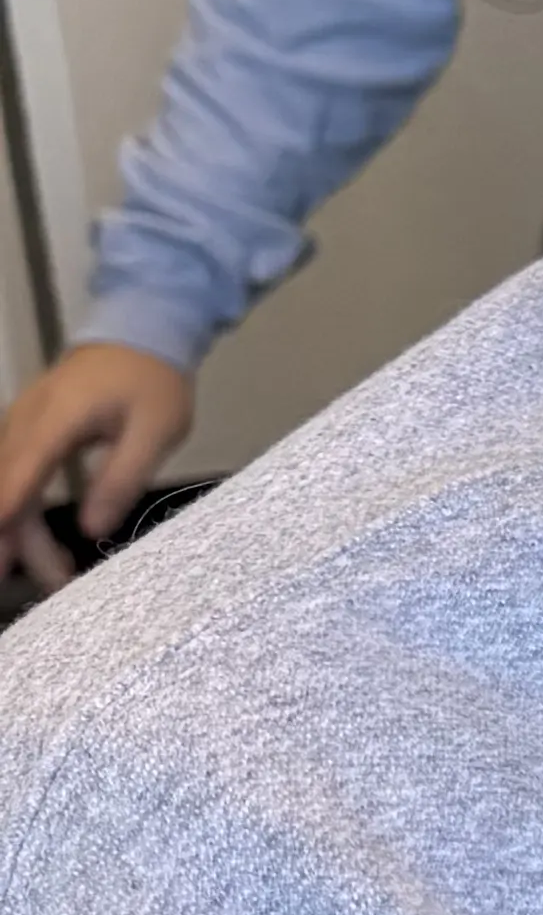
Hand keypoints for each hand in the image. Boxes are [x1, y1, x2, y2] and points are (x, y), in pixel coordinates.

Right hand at [3, 339, 195, 596]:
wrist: (141, 330)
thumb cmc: (153, 380)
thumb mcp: (156, 430)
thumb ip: (121, 478)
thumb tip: (92, 529)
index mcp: (56, 419)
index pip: (19, 475)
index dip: (6, 519)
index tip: (0, 559)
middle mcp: (26, 422)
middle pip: (5, 488)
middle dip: (10, 540)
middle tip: (29, 584)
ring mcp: (21, 425)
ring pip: (5, 485)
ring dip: (18, 532)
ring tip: (49, 577)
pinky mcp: (26, 431)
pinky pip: (12, 476)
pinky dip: (19, 511)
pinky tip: (37, 544)